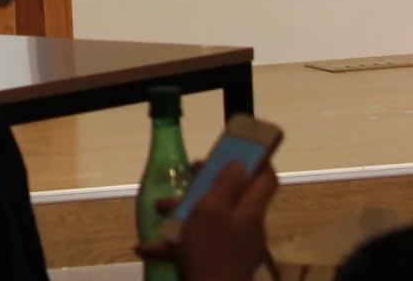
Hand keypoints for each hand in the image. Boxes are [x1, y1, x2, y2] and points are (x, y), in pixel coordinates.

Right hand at [135, 162, 276, 280]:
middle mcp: (246, 227)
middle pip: (232, 196)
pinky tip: (146, 247)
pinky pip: (196, 246)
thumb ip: (225, 183)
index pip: (266, 179)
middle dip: (205, 184)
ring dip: (183, 212)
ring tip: (158, 211)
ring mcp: (233, 247)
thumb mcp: (212, 208)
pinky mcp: (218, 264)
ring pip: (210, 220)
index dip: (257, 160)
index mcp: (250, 210)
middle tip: (186, 176)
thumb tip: (239, 163)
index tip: (237, 149)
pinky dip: (173, 244)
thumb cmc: (210, 250)